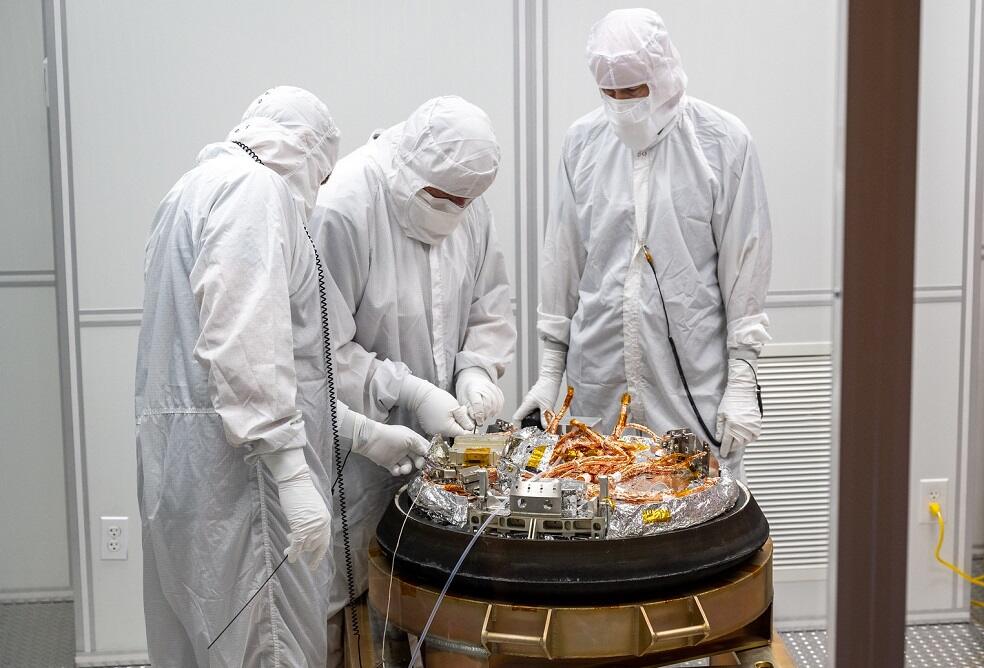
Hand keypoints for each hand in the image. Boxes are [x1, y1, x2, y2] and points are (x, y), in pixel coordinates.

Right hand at [262, 449, 330, 568]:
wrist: (295, 482)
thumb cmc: (300, 492)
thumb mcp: (310, 510)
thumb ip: (310, 523)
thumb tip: (303, 536)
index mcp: (325, 519)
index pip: (324, 542)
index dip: (318, 555)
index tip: (313, 565)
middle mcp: (321, 524)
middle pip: (313, 545)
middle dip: (302, 550)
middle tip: (291, 548)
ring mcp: (312, 526)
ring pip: (305, 546)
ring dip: (296, 550)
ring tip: (287, 549)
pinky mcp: (301, 526)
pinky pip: (297, 544)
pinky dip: (293, 552)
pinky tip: (289, 556)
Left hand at [351, 413, 429, 475]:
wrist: (372, 440)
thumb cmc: (393, 436)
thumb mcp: (410, 438)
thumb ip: (420, 445)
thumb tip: (427, 453)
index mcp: (412, 440)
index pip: (423, 447)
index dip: (428, 454)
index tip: (431, 461)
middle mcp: (406, 448)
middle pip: (417, 458)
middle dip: (419, 463)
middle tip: (418, 465)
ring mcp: (398, 456)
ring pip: (407, 466)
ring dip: (407, 469)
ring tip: (403, 468)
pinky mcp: (390, 464)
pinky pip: (397, 470)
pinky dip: (397, 471)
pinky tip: (395, 469)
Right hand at [399, 375, 474, 435]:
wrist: (420, 396)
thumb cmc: (438, 399)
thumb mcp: (455, 408)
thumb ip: (464, 420)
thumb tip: (471, 429)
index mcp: (447, 429)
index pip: (462, 435)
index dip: (469, 431)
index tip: (473, 426)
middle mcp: (439, 434)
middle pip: (455, 435)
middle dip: (461, 427)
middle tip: (462, 414)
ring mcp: (432, 432)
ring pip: (448, 433)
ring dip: (453, 426)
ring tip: (452, 413)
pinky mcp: (429, 430)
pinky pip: (441, 430)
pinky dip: (445, 425)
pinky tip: (445, 415)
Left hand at [455, 368, 503, 425]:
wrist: (473, 381)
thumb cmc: (467, 391)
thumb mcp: (463, 401)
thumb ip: (469, 411)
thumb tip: (474, 421)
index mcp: (473, 389)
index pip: (478, 404)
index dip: (479, 415)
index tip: (478, 421)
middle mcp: (485, 387)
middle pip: (488, 405)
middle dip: (485, 415)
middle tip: (480, 419)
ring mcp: (493, 388)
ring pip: (496, 405)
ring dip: (491, 413)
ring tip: (484, 415)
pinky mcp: (499, 391)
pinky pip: (501, 402)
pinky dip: (497, 409)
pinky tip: (491, 411)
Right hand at [512, 344, 566, 426]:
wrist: (552, 376)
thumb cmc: (547, 387)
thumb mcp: (547, 405)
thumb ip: (545, 417)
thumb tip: (545, 429)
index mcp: (526, 405)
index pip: (517, 418)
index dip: (517, 427)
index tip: (522, 434)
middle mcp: (527, 404)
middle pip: (523, 418)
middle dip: (527, 426)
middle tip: (534, 433)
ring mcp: (532, 402)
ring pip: (530, 415)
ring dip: (535, 421)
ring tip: (542, 427)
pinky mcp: (538, 401)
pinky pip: (536, 411)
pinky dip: (540, 416)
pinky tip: (546, 419)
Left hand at [715, 359, 762, 457]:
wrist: (742, 390)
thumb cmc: (730, 400)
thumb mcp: (720, 414)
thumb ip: (720, 428)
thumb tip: (719, 440)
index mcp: (731, 425)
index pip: (727, 443)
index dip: (724, 450)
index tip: (723, 454)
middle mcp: (743, 427)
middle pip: (737, 444)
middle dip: (732, 447)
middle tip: (728, 448)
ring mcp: (752, 426)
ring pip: (746, 442)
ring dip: (740, 443)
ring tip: (735, 441)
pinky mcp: (758, 424)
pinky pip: (754, 436)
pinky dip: (749, 438)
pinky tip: (744, 436)